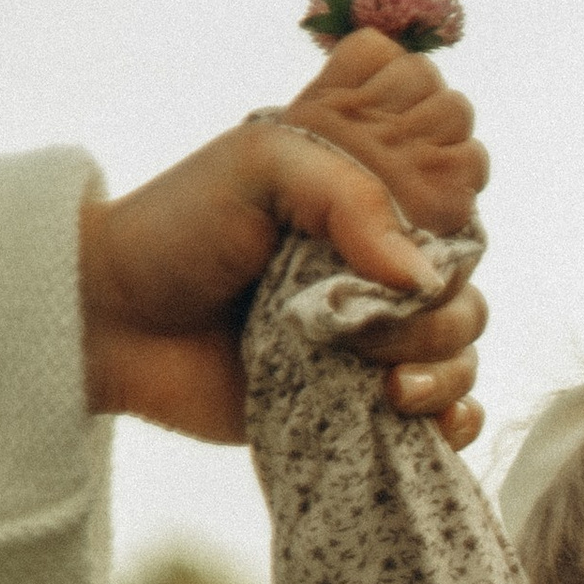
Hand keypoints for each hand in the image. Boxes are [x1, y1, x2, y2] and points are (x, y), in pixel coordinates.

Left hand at [77, 30, 490, 448]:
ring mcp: (375, 335)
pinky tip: (415, 413)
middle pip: (466, 280)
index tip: (413, 217)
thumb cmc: (178, 230)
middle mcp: (378, 264)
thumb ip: (349, 197)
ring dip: (440, 364)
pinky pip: (448, 412)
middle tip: (366, 321)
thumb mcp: (261, 166)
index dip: (457, 201)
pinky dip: (450, 417)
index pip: (461, 186)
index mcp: (365, 197)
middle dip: (438, 307)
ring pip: (463, 346)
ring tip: (383, 383)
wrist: (116, 322)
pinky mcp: (365, 400)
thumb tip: (422, 280)